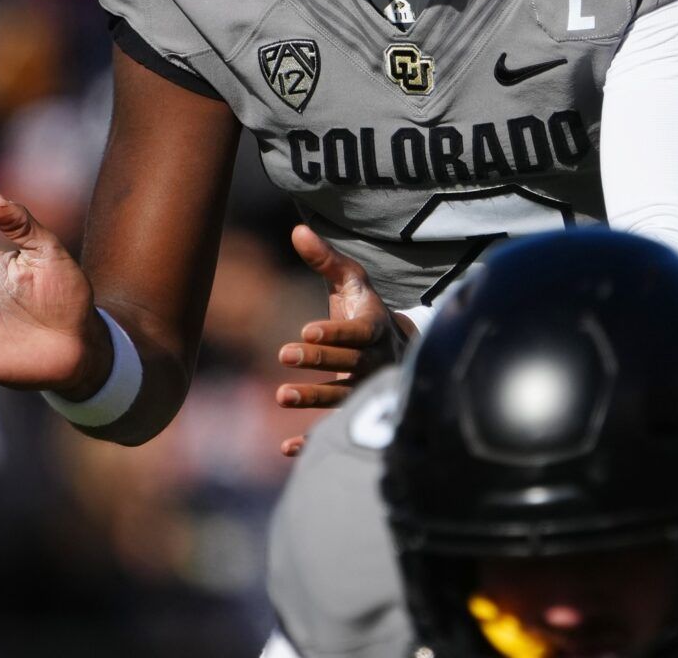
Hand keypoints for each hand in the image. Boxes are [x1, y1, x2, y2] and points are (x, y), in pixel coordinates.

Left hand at [275, 224, 412, 456]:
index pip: (357, 331)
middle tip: (284, 353)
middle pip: (347, 363)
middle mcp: (374, 362)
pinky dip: (313, 440)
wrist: (396, 351)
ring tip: (281, 396)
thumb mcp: (352, 282)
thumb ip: (326, 260)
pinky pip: (334, 429)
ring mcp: (365, 391)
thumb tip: (297, 230)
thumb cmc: (365, 310)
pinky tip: (286, 448)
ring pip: (341, 398)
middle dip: (318, 361)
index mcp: (376, 328)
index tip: (306, 330)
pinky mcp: (353, 413)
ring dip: (313, 399)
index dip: (334, 332)